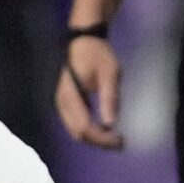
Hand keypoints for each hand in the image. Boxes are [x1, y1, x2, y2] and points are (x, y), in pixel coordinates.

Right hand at [56, 34, 124, 150]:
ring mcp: (62, 102)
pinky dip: (90, 130)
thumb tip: (111, 124)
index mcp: (71, 95)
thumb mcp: (110, 74)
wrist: (83, 40)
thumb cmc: (98, 54)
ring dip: (94, 137)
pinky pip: (75, 123)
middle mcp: (62, 102)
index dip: (103, 138)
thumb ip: (109, 98)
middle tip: (121, 142)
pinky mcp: (67, 102)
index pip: (84, 127)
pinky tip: (104, 128)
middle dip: (99, 141)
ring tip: (115, 138)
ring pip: (75, 130)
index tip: (121, 140)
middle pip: (78, 133)